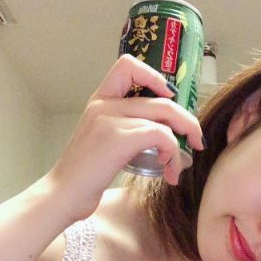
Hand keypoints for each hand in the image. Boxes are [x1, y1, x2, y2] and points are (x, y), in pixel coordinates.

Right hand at [47, 54, 204, 220]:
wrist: (63, 194)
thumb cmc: (85, 176)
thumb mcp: (104, 143)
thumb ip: (128, 131)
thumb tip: (170, 141)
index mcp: (100, 101)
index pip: (127, 65)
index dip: (155, 77)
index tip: (169, 99)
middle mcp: (104, 104)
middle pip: (161, 97)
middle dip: (186, 119)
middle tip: (197, 140)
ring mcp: (110, 119)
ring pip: (165, 116)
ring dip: (182, 142)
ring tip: (178, 166)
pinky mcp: (117, 138)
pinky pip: (161, 136)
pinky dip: (172, 155)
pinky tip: (168, 173)